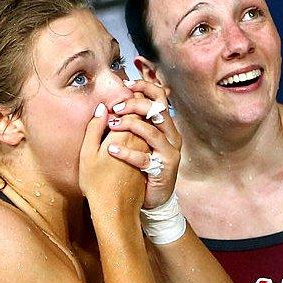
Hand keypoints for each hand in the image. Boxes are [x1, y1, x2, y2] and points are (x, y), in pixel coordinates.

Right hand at [78, 103, 148, 215]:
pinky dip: (144, 128)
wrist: (117, 210)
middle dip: (136, 102)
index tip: (114, 101)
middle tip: (122, 101)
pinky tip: (132, 128)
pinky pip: (151, 136)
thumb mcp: (87, 156)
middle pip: (145, 112)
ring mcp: (150, 149)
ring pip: (150, 123)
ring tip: (126, 110)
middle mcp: (142, 141)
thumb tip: (103, 108)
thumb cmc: (97, 184)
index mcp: (126, 136)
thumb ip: (94, 129)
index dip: (124, 100)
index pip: (131, 107)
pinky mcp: (151, 158)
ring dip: (141, 114)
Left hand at [106, 80, 181, 208]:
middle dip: (135, 104)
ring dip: (130, 125)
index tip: (125, 84)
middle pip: (158, 109)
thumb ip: (134, 120)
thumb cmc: (143, 166)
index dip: (144, 86)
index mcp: (165, 125)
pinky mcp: (164, 169)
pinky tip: (111, 149)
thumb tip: (120, 97)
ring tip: (111, 124)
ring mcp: (169, 152)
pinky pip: (144, 158)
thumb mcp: (139, 140)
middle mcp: (171, 135)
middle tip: (115, 107)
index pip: (160, 97)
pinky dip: (126, 152)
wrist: (154, 198)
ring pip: (152, 131)